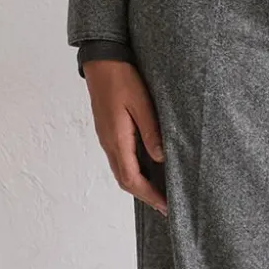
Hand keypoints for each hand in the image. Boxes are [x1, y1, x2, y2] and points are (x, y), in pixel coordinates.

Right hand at [84, 60, 167, 213]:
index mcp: (117, 140)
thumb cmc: (122, 79)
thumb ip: (151, 132)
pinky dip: (134, 172)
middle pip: (125, 180)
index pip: (132, 179)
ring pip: (122, 171)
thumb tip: (161, 159)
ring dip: (139, 185)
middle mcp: (109, 143)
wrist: (102, 61)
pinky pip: (120, 159)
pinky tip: (148, 169)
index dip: (149, 195)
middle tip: (166, 206)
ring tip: (159, 193)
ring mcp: (107, 138)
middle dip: (145, 196)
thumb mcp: (141, 104)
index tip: (166, 206)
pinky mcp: (109, 132)